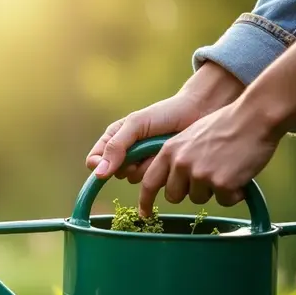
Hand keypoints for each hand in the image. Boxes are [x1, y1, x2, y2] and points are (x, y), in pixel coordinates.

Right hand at [86, 62, 243, 181]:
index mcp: (115, 139)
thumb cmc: (166, 113)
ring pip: (135, 179)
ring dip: (147, 167)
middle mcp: (127, 153)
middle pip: (115, 173)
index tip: (110, 166)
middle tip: (143, 150)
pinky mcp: (161, 172)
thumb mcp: (136, 125)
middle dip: (129, 164)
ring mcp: (144, 163)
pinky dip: (161, 171)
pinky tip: (171, 157)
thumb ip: (116, 146)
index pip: (95, 160)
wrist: (200, 112)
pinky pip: (154, 182)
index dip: (99, 166)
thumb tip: (98, 173)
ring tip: (160, 149)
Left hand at [136, 102, 280, 216]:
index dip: (145, 201)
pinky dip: (234, 193)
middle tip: (208, 176)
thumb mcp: (190, 135)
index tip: (145, 213)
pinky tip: (240, 174)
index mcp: (170, 150)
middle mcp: (181, 163)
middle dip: (188, 192)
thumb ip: (178, 156)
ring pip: (199, 199)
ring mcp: (200, 174)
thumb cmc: (227, 124)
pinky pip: (224, 201)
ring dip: (213, 190)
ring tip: (227, 168)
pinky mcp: (221, 183)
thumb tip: (173, 179)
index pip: (149, 182)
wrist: (255, 117)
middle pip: (174, 196)